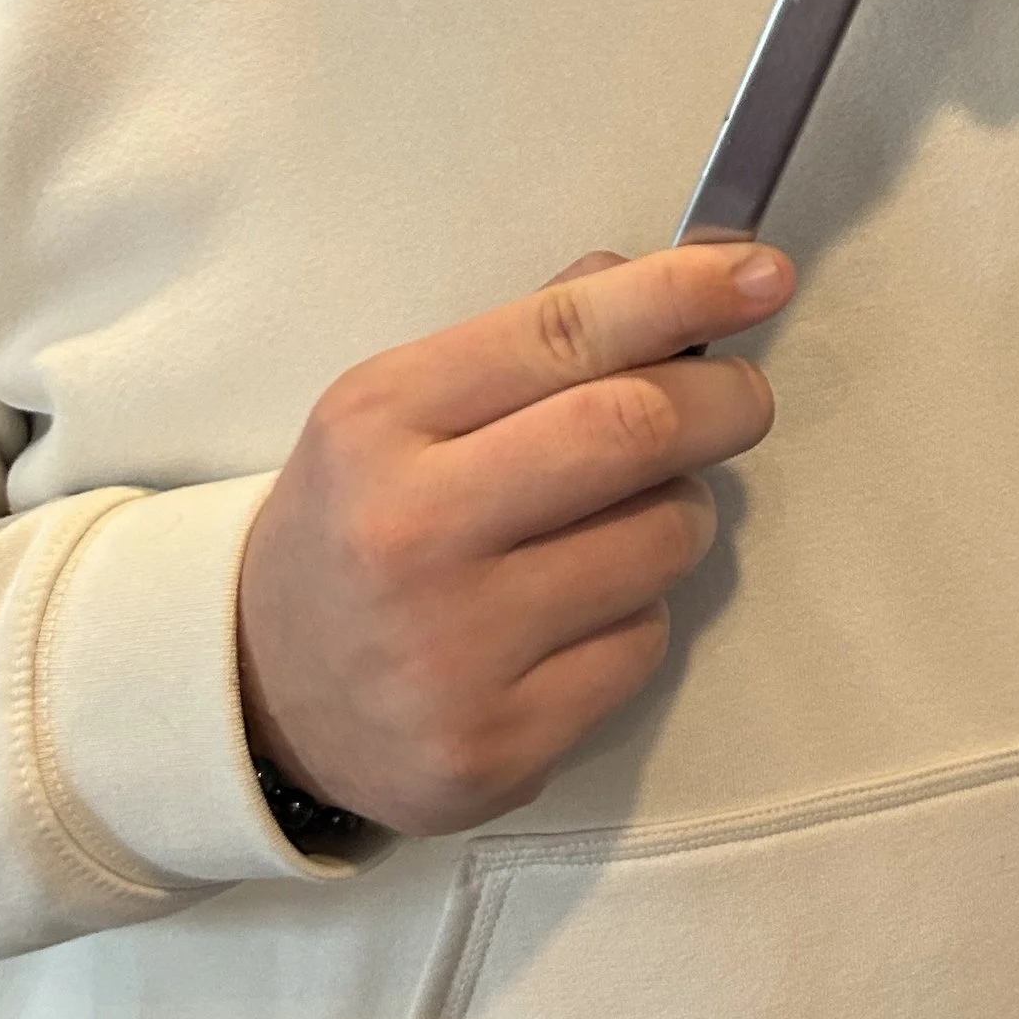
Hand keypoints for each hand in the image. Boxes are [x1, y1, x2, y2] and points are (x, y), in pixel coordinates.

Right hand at [237, 242, 786, 835]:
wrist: (256, 689)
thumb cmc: (364, 516)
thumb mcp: (406, 405)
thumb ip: (535, 337)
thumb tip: (681, 278)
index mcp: (382, 419)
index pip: (563, 332)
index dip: (683, 293)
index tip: (762, 273)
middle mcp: (410, 532)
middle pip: (632, 431)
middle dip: (723, 399)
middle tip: (740, 397)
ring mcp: (453, 650)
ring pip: (660, 542)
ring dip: (681, 513)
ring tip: (627, 518)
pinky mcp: (496, 745)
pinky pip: (642, 645)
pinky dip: (641, 613)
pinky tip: (577, 614)